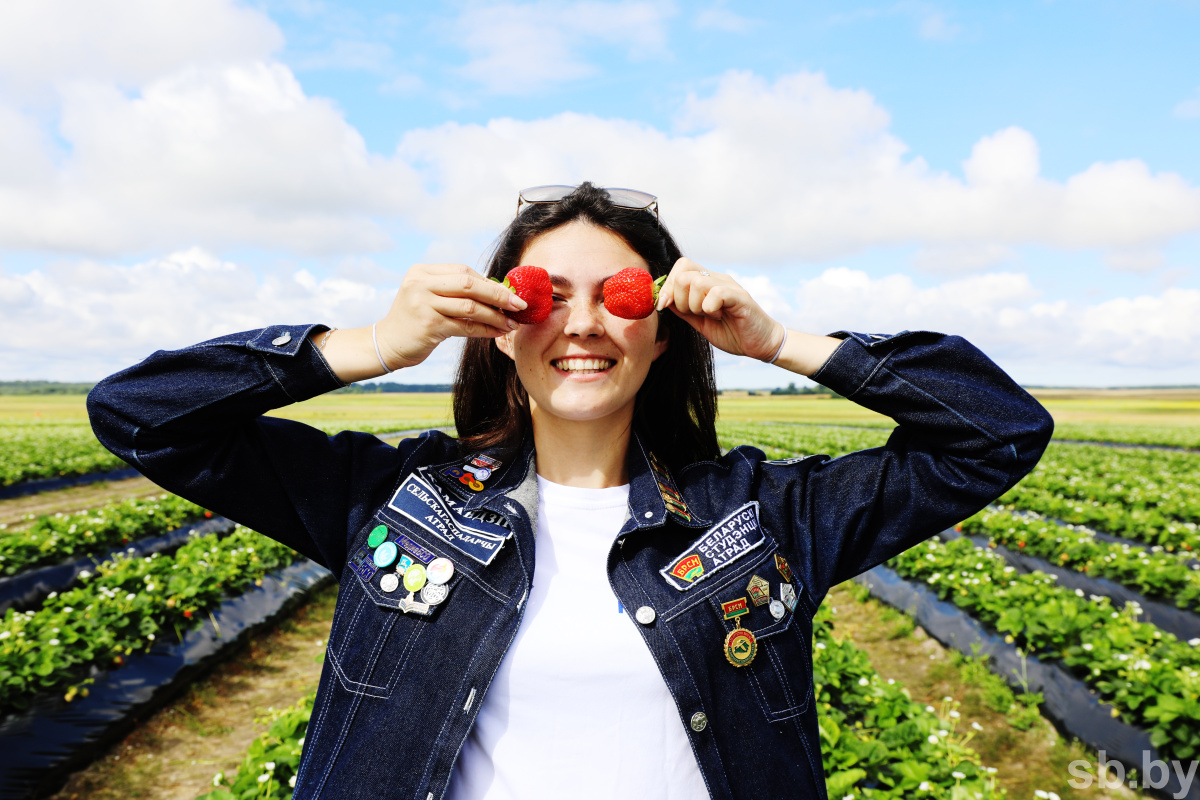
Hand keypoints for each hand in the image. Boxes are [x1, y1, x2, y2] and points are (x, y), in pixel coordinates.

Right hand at [377, 263, 526, 369]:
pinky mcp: (428, 325)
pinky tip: (497, 333)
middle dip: (498, 295)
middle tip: (519, 305)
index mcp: (422, 272)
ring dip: (495, 316)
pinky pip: (465, 327)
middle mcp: (420, 284)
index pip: (464, 271)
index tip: (510, 293)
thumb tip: (498, 290)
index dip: (490, 282)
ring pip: (470, 307)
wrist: (387, 344)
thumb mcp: (429, 296)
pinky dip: (485, 330)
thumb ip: (454, 289)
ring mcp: (422, 304)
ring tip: (511, 324)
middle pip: (469, 284)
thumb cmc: (415, 320)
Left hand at [656, 258, 783, 360]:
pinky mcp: (740, 297)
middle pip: (683, 272)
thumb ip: (682, 310)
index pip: (680, 267)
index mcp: (707, 282)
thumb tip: (662, 300)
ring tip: (709, 315)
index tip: (664, 306)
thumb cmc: (732, 332)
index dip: (667, 285)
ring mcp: (729, 286)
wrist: (760, 344)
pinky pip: (716, 293)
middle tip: (693, 313)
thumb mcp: (699, 322)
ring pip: (696, 283)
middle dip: (678, 298)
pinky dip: (709, 308)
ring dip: (694, 305)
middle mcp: (718, 279)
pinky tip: (718, 316)